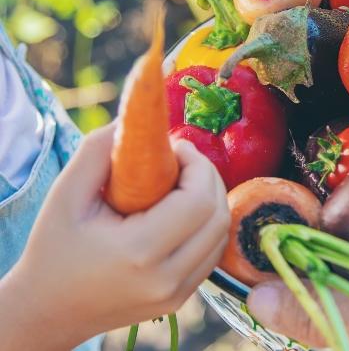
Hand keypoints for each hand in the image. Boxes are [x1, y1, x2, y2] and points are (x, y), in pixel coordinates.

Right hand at [0, 124, 229, 350]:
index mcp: (138, 253)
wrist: (46, 310)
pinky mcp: (181, 300)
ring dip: (212, 200)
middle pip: (218, 216)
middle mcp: (165, 279)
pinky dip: (207, 225)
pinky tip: (184, 210)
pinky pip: (212, 254)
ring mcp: (177, 295)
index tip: (177, 147)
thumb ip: (97, 152)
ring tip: (184, 181)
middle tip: (183, 160)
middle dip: (208, 177)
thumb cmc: (53, 250)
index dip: (198, 165)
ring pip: (221, 236)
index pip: (198, 200)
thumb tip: (133, 119)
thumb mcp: (65, 195)